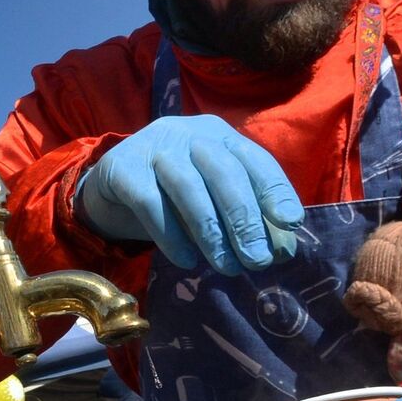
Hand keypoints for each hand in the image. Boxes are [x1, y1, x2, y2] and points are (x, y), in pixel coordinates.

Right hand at [75, 115, 303, 273]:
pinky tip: (186, 260)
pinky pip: (151, 204)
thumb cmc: (173, 193)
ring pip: (188, 188)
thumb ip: (243, 214)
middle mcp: (190, 134)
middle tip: (257, 259)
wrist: (110, 184)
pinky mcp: (123, 168)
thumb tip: (282, 250)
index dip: (275, 191)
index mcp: (220, 136)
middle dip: (244, 219)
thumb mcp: (210, 196)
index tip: (291, 223)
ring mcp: (155, 147)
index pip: (255, 160)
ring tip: (226, 267)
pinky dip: (171, 236)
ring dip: (211, 232)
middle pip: (224, 173)